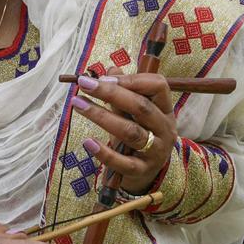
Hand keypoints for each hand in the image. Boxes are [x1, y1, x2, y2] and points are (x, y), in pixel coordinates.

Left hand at [71, 67, 176, 194]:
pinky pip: (123, 162)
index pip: (159, 86)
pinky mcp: (142, 171)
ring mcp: (156, 151)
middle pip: (141, 107)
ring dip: (102, 116)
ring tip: (78, 104)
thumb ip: (124, 93)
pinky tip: (88, 142)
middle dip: (111, 93)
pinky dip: (104, 152)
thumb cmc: (139, 137)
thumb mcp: (134, 114)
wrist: (147, 175)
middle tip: (84, 84)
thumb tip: (111, 68)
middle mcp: (165, 129)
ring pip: (130, 132)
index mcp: (165, 110)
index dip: (132, 79)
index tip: (105, 77)